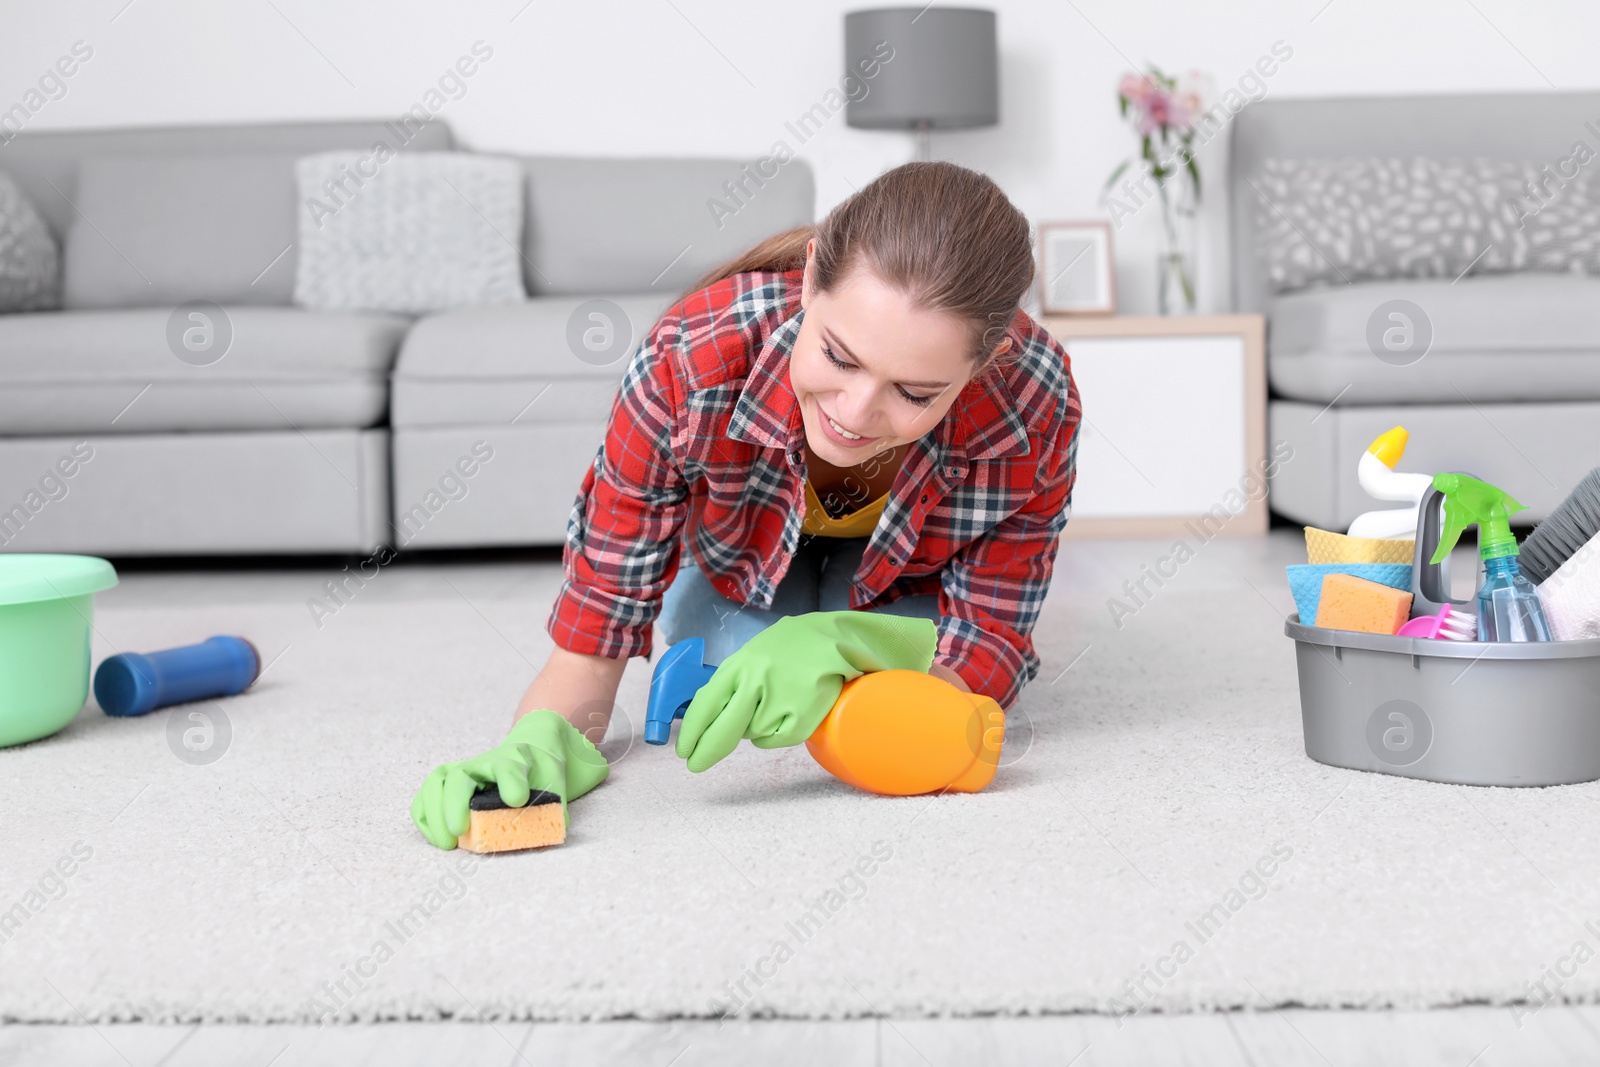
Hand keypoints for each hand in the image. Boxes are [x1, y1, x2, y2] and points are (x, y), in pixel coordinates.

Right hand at [411, 708, 609, 849]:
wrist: (533, 747)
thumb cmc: (543, 768)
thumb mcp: (557, 781)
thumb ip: (556, 804)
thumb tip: (553, 828)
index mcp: (516, 759)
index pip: (509, 767)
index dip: (510, 782)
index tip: (516, 800)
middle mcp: (485, 763)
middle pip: (461, 775)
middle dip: (455, 802)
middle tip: (460, 830)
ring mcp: (465, 772)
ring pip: (437, 783)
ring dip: (435, 813)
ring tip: (447, 842)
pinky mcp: (451, 784)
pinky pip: (427, 796)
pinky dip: (427, 817)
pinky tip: (438, 838)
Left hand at [675, 610, 937, 772]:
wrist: (832, 640)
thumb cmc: (787, 649)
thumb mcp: (751, 657)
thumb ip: (729, 684)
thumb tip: (705, 719)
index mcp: (739, 664)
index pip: (706, 704)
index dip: (691, 732)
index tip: (683, 749)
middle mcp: (756, 682)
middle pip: (724, 730)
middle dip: (707, 751)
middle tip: (695, 764)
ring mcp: (780, 701)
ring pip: (751, 735)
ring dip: (754, 728)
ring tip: (774, 701)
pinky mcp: (801, 718)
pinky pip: (775, 740)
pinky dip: (776, 734)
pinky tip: (787, 711)